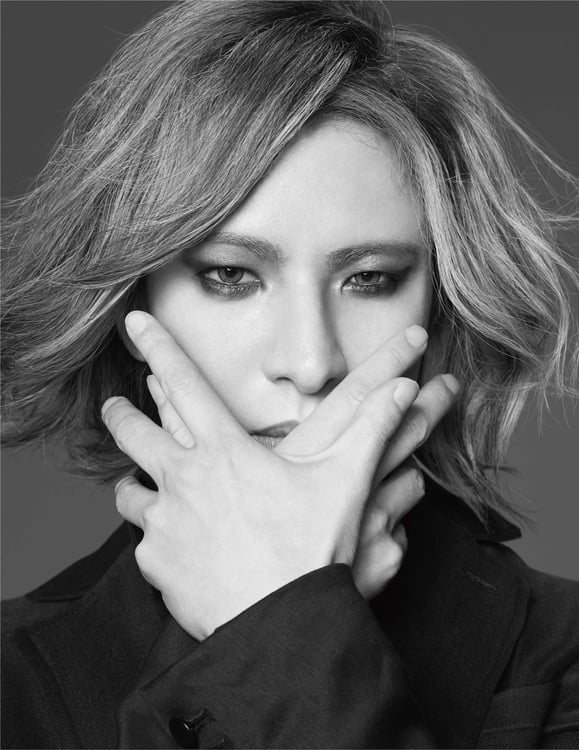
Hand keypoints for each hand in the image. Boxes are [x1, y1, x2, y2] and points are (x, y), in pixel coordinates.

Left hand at [102, 312, 454, 638]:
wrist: (283, 624)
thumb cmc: (312, 549)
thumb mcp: (345, 483)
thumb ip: (372, 430)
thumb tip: (404, 389)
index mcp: (224, 451)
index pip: (184, 384)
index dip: (160, 347)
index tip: (136, 322)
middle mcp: (184, 480)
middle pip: (136, 434)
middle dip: (121, 414)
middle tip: (114, 406)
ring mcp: (165, 524)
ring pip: (129, 492)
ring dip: (133, 484)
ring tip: (136, 486)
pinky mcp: (157, 564)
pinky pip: (144, 543)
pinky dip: (154, 540)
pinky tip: (169, 548)